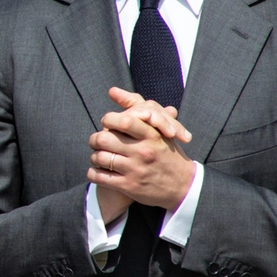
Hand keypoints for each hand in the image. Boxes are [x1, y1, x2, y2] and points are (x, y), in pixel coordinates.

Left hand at [87, 89, 194, 217]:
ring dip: (93, 156)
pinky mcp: (129, 186)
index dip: (108, 120)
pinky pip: (100, 177)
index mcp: (151, 135)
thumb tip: (112, 90)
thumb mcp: (161, 131)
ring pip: (100, 158)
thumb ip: (139, 110)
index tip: (106, 123)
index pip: (123, 121)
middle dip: (94, 139)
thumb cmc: (168, 154)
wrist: (184, 186)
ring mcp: (135, 169)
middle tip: (95, 141)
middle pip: (104, 139)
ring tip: (97, 156)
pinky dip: (93, 173)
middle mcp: (143, 151)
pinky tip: (95, 171)